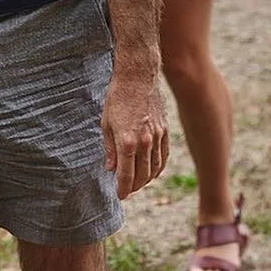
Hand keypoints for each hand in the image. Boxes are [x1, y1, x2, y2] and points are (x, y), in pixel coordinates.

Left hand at [101, 65, 167, 198]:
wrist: (138, 75)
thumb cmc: (117, 97)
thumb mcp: (106, 123)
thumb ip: (109, 148)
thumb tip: (111, 169)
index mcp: (127, 141)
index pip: (126, 175)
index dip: (123, 189)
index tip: (120, 195)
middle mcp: (144, 142)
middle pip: (142, 175)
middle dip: (134, 187)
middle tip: (127, 190)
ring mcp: (157, 136)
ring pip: (155, 168)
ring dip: (147, 179)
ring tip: (138, 183)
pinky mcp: (165, 130)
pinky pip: (164, 156)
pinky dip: (159, 167)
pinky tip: (153, 171)